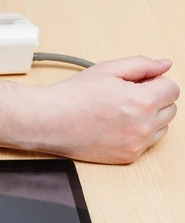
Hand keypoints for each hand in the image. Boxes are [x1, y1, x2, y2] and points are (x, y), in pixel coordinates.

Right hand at [33, 56, 179, 163]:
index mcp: (143, 101)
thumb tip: (164, 65)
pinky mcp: (126, 157)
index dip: (155, 82)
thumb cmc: (73, 96)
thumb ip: (142, 65)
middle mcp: (143, 126)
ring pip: (161, 128)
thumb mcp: (108, 70)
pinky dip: (137, 134)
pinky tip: (115, 125)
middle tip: (126, 96)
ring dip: (149, 118)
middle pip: (170, 109)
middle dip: (154, 100)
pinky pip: (146, 144)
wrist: (50, 121)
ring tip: (121, 112)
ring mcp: (135, 144)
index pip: (172, 89)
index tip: (138, 83)